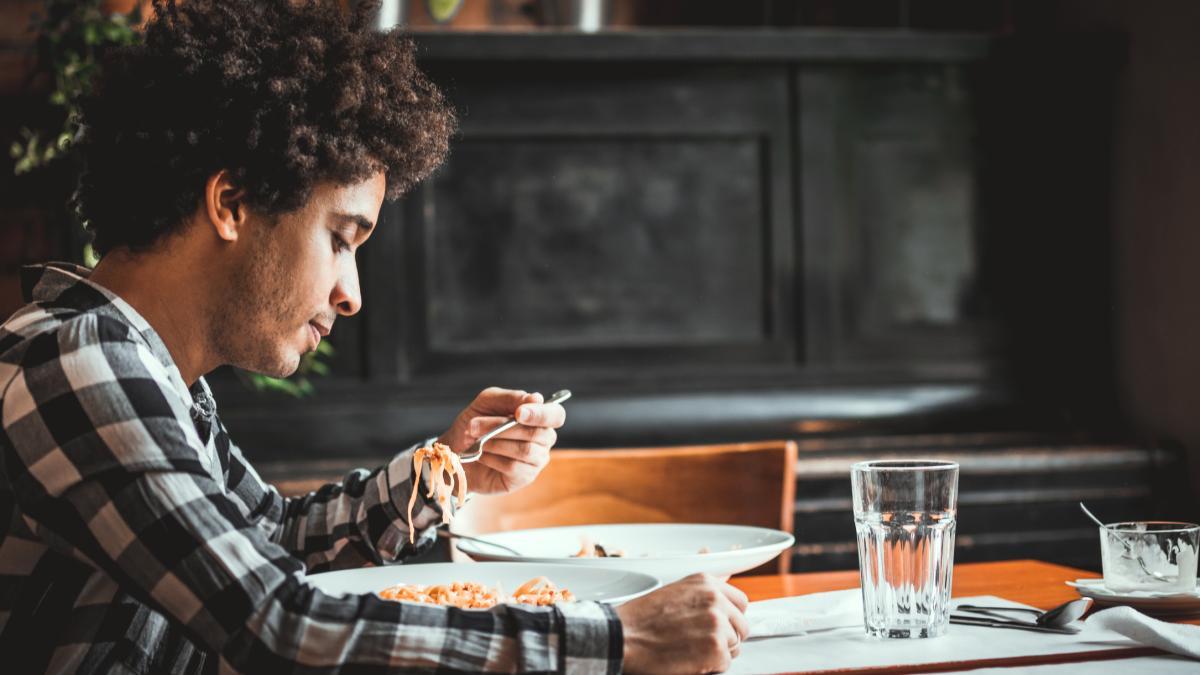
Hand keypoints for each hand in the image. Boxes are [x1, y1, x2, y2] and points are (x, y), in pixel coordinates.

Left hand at [438, 387, 564, 494]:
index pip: (556, 415)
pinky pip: (514, 467)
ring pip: (525, 450)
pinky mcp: (524, 477)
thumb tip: (536, 399)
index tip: (518, 413)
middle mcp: (543, 438)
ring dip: (495, 442)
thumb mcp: (487, 402)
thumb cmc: (475, 423)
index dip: (541, 414)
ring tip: (477, 440)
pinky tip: (482, 455)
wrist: (455, 450)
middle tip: (474, 425)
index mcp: (538, 417)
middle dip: (502, 427)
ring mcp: (536, 460)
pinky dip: (493, 459)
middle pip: (537, 433)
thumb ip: (510, 398)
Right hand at [616, 573, 749, 673]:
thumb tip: (729, 576)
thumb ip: (705, 590)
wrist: (625, 637)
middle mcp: (715, 599)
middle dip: (726, 637)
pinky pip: (725, 663)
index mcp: (706, 583)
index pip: (741, 602)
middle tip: (700, 641)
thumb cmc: (642, 618)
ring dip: (717, 653)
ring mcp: (717, 623)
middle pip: (741, 626)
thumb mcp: (677, 590)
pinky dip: (710, 667)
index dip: (730, 618)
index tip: (718, 625)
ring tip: (690, 648)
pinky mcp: (715, 648)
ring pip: (734, 646)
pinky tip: (690, 659)